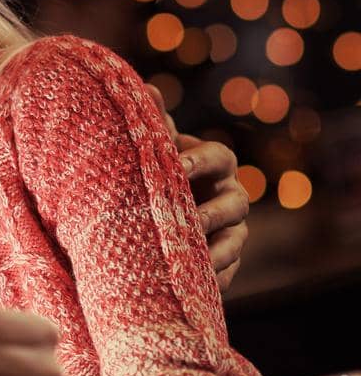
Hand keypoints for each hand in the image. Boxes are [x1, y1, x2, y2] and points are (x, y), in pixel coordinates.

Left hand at [145, 85, 248, 291]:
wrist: (139, 215)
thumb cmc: (147, 172)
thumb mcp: (146, 148)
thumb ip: (149, 123)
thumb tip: (146, 90)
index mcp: (211, 163)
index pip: (219, 157)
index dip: (202, 160)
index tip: (179, 166)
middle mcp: (228, 195)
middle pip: (235, 203)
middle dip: (214, 212)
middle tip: (189, 221)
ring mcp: (229, 230)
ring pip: (234, 241)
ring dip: (217, 251)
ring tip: (192, 259)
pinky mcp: (223, 263)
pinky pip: (225, 273)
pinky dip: (212, 279)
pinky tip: (194, 286)